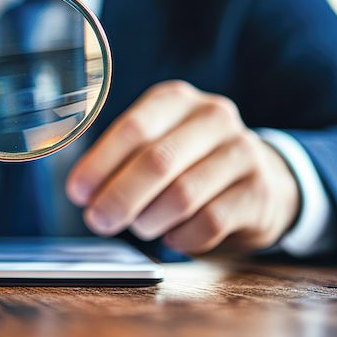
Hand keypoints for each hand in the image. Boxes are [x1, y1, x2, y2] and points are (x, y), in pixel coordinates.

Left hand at [65, 81, 300, 254]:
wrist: (258, 177)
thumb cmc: (187, 161)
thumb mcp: (155, 141)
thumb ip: (119, 159)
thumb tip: (82, 191)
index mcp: (176, 99)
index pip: (133, 128)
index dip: (100, 164)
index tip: (77, 193)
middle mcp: (213, 117)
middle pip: (157, 162)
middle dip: (120, 197)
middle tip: (99, 221)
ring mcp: (242, 152)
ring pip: (182, 196)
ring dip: (149, 220)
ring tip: (141, 226)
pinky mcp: (258, 192)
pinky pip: (208, 223)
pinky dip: (180, 237)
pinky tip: (173, 234)